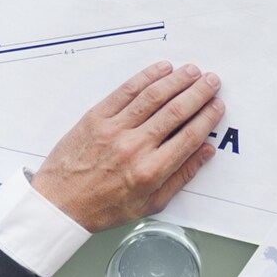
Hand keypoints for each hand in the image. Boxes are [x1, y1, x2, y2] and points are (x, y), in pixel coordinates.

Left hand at [28, 61, 222, 231]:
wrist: (59, 203)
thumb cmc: (103, 207)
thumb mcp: (150, 204)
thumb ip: (181, 176)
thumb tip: (205, 152)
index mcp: (150, 171)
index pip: (189, 136)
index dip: (208, 117)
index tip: (217, 106)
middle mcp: (134, 147)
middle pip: (175, 111)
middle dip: (198, 93)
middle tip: (212, 81)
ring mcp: (114, 129)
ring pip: (153, 96)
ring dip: (177, 80)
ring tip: (192, 71)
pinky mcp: (96, 117)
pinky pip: (126, 91)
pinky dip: (146, 77)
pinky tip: (161, 70)